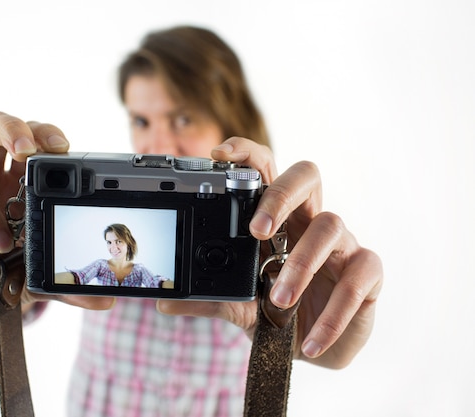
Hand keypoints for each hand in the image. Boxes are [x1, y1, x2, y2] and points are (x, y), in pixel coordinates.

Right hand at [0, 112, 114, 316]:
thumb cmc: (8, 273)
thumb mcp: (39, 278)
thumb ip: (68, 285)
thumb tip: (106, 300)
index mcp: (17, 183)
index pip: (29, 141)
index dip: (42, 133)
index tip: (61, 148)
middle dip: (10, 130)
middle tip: (27, 151)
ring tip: (1, 245)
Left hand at [157, 136, 382, 368]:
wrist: (311, 348)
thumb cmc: (276, 313)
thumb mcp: (238, 305)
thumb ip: (208, 299)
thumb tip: (164, 300)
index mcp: (278, 220)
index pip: (267, 171)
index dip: (248, 153)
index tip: (219, 155)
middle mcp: (310, 222)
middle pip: (306, 176)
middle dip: (280, 194)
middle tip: (256, 230)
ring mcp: (342, 244)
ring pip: (331, 226)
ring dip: (302, 264)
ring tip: (279, 301)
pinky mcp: (366, 273)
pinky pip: (358, 279)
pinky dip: (333, 313)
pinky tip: (310, 341)